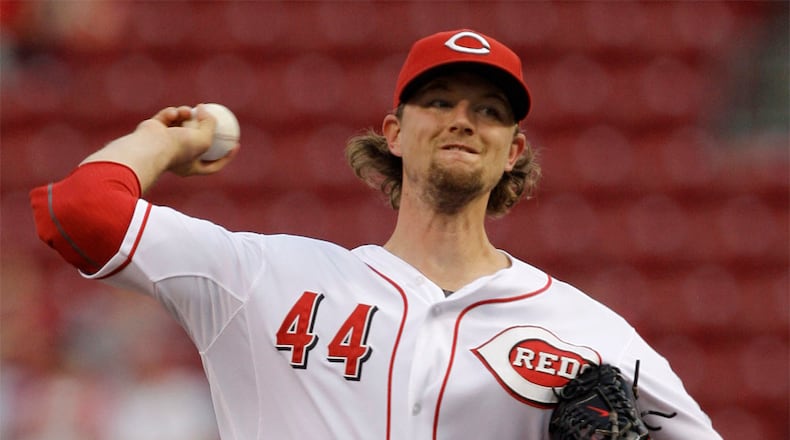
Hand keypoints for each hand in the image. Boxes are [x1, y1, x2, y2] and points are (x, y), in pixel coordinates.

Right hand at [81, 105, 239, 192]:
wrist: (150, 146)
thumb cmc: (178, 148)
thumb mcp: (204, 140)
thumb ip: (210, 125)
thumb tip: (205, 110)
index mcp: (190, 167)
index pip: (212, 164)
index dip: (226, 157)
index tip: (236, 144)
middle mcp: (177, 156)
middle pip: (196, 141)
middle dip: (203, 128)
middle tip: (211, 116)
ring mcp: (164, 142)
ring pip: (181, 124)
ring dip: (186, 115)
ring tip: (187, 111)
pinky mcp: (154, 129)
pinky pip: (168, 117)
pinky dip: (172, 113)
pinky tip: (174, 113)